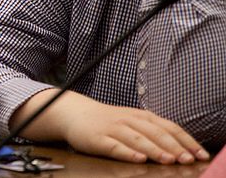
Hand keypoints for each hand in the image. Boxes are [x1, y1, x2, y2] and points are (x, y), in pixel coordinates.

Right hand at [16, 90, 208, 163]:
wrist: (75, 113)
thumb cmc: (108, 121)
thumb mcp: (133, 121)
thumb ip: (154, 131)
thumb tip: (183, 147)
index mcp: (141, 116)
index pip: (168, 127)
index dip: (185, 140)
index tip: (200, 154)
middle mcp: (128, 120)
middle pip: (154, 133)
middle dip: (173, 146)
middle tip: (187, 159)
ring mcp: (113, 129)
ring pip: (137, 139)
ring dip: (154, 149)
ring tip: (167, 159)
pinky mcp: (98, 139)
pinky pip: (114, 146)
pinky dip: (127, 152)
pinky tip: (137, 158)